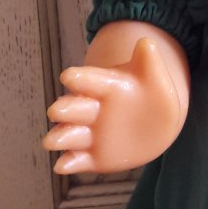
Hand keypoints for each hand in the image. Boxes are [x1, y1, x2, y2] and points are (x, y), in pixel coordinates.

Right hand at [42, 36, 184, 173]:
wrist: (156, 124)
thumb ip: (149, 62)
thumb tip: (147, 42)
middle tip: (56, 111)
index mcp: (104, 86)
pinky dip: (69, 163)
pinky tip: (62, 166)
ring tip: (51, 141)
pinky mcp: (92, 156)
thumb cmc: (152, 95)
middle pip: (73, 108)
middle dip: (64, 109)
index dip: (80, 79)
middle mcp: (90, 109)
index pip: (89, 80)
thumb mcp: (155, 78)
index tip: (68, 77)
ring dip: (60, 137)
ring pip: (69, 135)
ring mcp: (89, 133)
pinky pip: (78, 159)